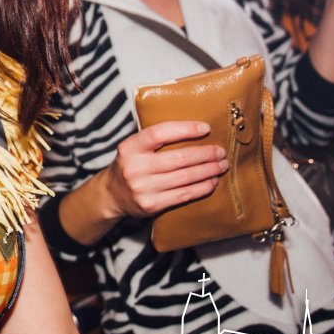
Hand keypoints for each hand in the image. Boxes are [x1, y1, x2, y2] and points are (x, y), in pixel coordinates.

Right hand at [103, 121, 225, 216]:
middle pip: (179, 158)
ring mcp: (143, 188)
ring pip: (185, 177)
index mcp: (129, 148)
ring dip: (208, 170)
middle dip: (205, 154)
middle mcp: (134, 168)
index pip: (159, 133)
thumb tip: (195, 129)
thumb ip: (155, 139)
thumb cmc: (131, 165)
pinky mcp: (151, 205)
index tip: (206, 128)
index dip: (185, 129)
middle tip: (220, 151)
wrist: (112, 195)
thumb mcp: (134, 148)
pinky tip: (212, 182)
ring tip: (221, 165)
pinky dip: (202, 187)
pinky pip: (184, 195)